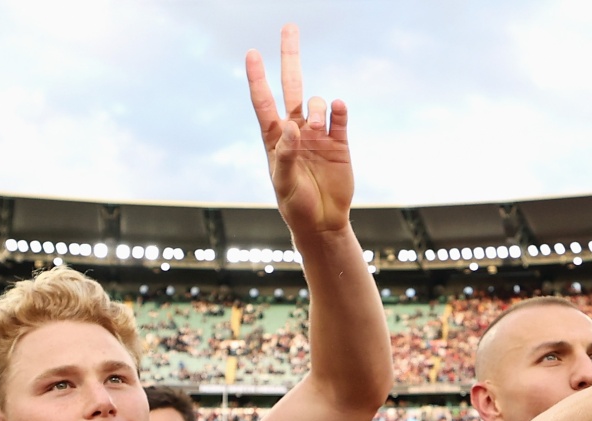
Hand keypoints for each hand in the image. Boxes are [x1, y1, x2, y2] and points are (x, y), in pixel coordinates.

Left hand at [245, 25, 353, 237]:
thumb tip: (292, 127)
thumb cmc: (295, 204)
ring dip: (317, 108)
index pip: (263, 100)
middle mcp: (295, 129)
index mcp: (274, 137)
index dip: (257, 76)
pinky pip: (339, 118)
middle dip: (290, 56)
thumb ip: (285, 155)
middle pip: (292, 84)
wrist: (323, 222)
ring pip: (317, 103)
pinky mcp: (339, 143)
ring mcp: (318, 134)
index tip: (252, 53)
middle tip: (289, 27)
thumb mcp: (283, 183)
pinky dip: (339, 111)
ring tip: (316, 129)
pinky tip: (338, 109)